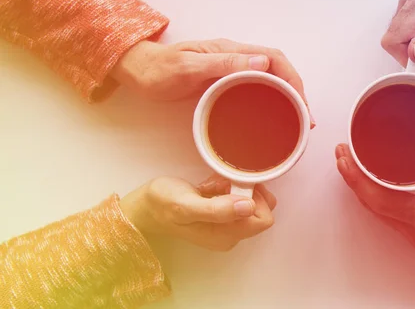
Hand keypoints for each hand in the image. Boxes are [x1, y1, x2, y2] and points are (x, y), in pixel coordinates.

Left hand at [111, 38, 313, 125]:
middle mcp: (235, 58)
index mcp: (231, 50)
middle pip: (277, 70)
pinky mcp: (224, 84)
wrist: (139, 71)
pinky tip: (271, 118)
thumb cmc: (159, 69)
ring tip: (296, 122)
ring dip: (286, 98)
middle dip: (296, 92)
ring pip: (269, 80)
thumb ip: (222, 63)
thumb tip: (262, 63)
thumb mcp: (188, 66)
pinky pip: (254, 90)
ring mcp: (230, 71)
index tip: (301, 102)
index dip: (292, 79)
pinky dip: (269, 103)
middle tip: (305, 119)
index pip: (274, 58)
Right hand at [120, 174, 275, 251]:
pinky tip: (209, 185)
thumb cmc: (162, 205)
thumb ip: (218, 209)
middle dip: (243, 190)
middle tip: (221, 183)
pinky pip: (236, 197)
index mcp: (226, 235)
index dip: (256, 198)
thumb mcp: (186, 206)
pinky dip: (226, 187)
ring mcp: (226, 225)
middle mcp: (231, 234)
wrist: (145, 207)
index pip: (263, 218)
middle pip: (259, 208)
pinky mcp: (221, 215)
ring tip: (211, 184)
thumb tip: (249, 207)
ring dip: (233, 187)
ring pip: (248, 200)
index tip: (236, 185)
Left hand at [335, 130, 414, 308]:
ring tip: (354, 167)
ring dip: (364, 191)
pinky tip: (379, 188)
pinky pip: (393, 221)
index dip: (356, 177)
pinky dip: (379, 201)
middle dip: (352, 179)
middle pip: (373, 206)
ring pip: (381, 215)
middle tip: (342, 155)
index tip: (344, 157)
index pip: (380, 198)